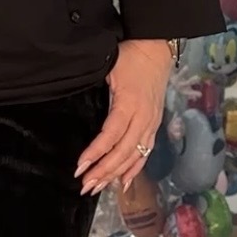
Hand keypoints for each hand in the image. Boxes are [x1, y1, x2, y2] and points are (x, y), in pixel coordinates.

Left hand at [77, 41, 172, 194]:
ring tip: (97, 187)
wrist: (157, 48)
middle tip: (84, 185)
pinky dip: (135, 169)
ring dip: (115, 174)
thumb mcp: (109, 69)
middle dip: (103, 171)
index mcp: (130, 104)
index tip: (80, 166)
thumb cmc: (129, 56)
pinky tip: (123, 183)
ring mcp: (151, 123)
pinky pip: (145, 152)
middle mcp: (143, 118)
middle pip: (123, 152)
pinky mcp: (154, 125)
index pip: (111, 135)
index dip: (96, 152)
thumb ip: (98, 92)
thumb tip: (79, 108)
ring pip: (134, 156)